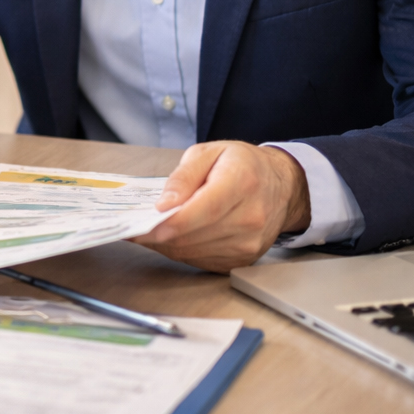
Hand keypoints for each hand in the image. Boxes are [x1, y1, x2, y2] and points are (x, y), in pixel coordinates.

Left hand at [131, 142, 310, 272]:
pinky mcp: (243, 259)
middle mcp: (249, 218)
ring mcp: (248, 243)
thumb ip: (183, 176)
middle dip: (157, 234)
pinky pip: (202, 260)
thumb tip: (165, 203)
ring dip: (166, 244)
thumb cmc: (243, 165)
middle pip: (193, 236)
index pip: (200, 211)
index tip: (141, 223)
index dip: (168, 221)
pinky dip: (181, 250)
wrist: (281, 186)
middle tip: (133, 227)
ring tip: (147, 230)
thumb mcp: (208, 153)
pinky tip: (171, 237)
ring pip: (193, 252)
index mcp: (241, 183)